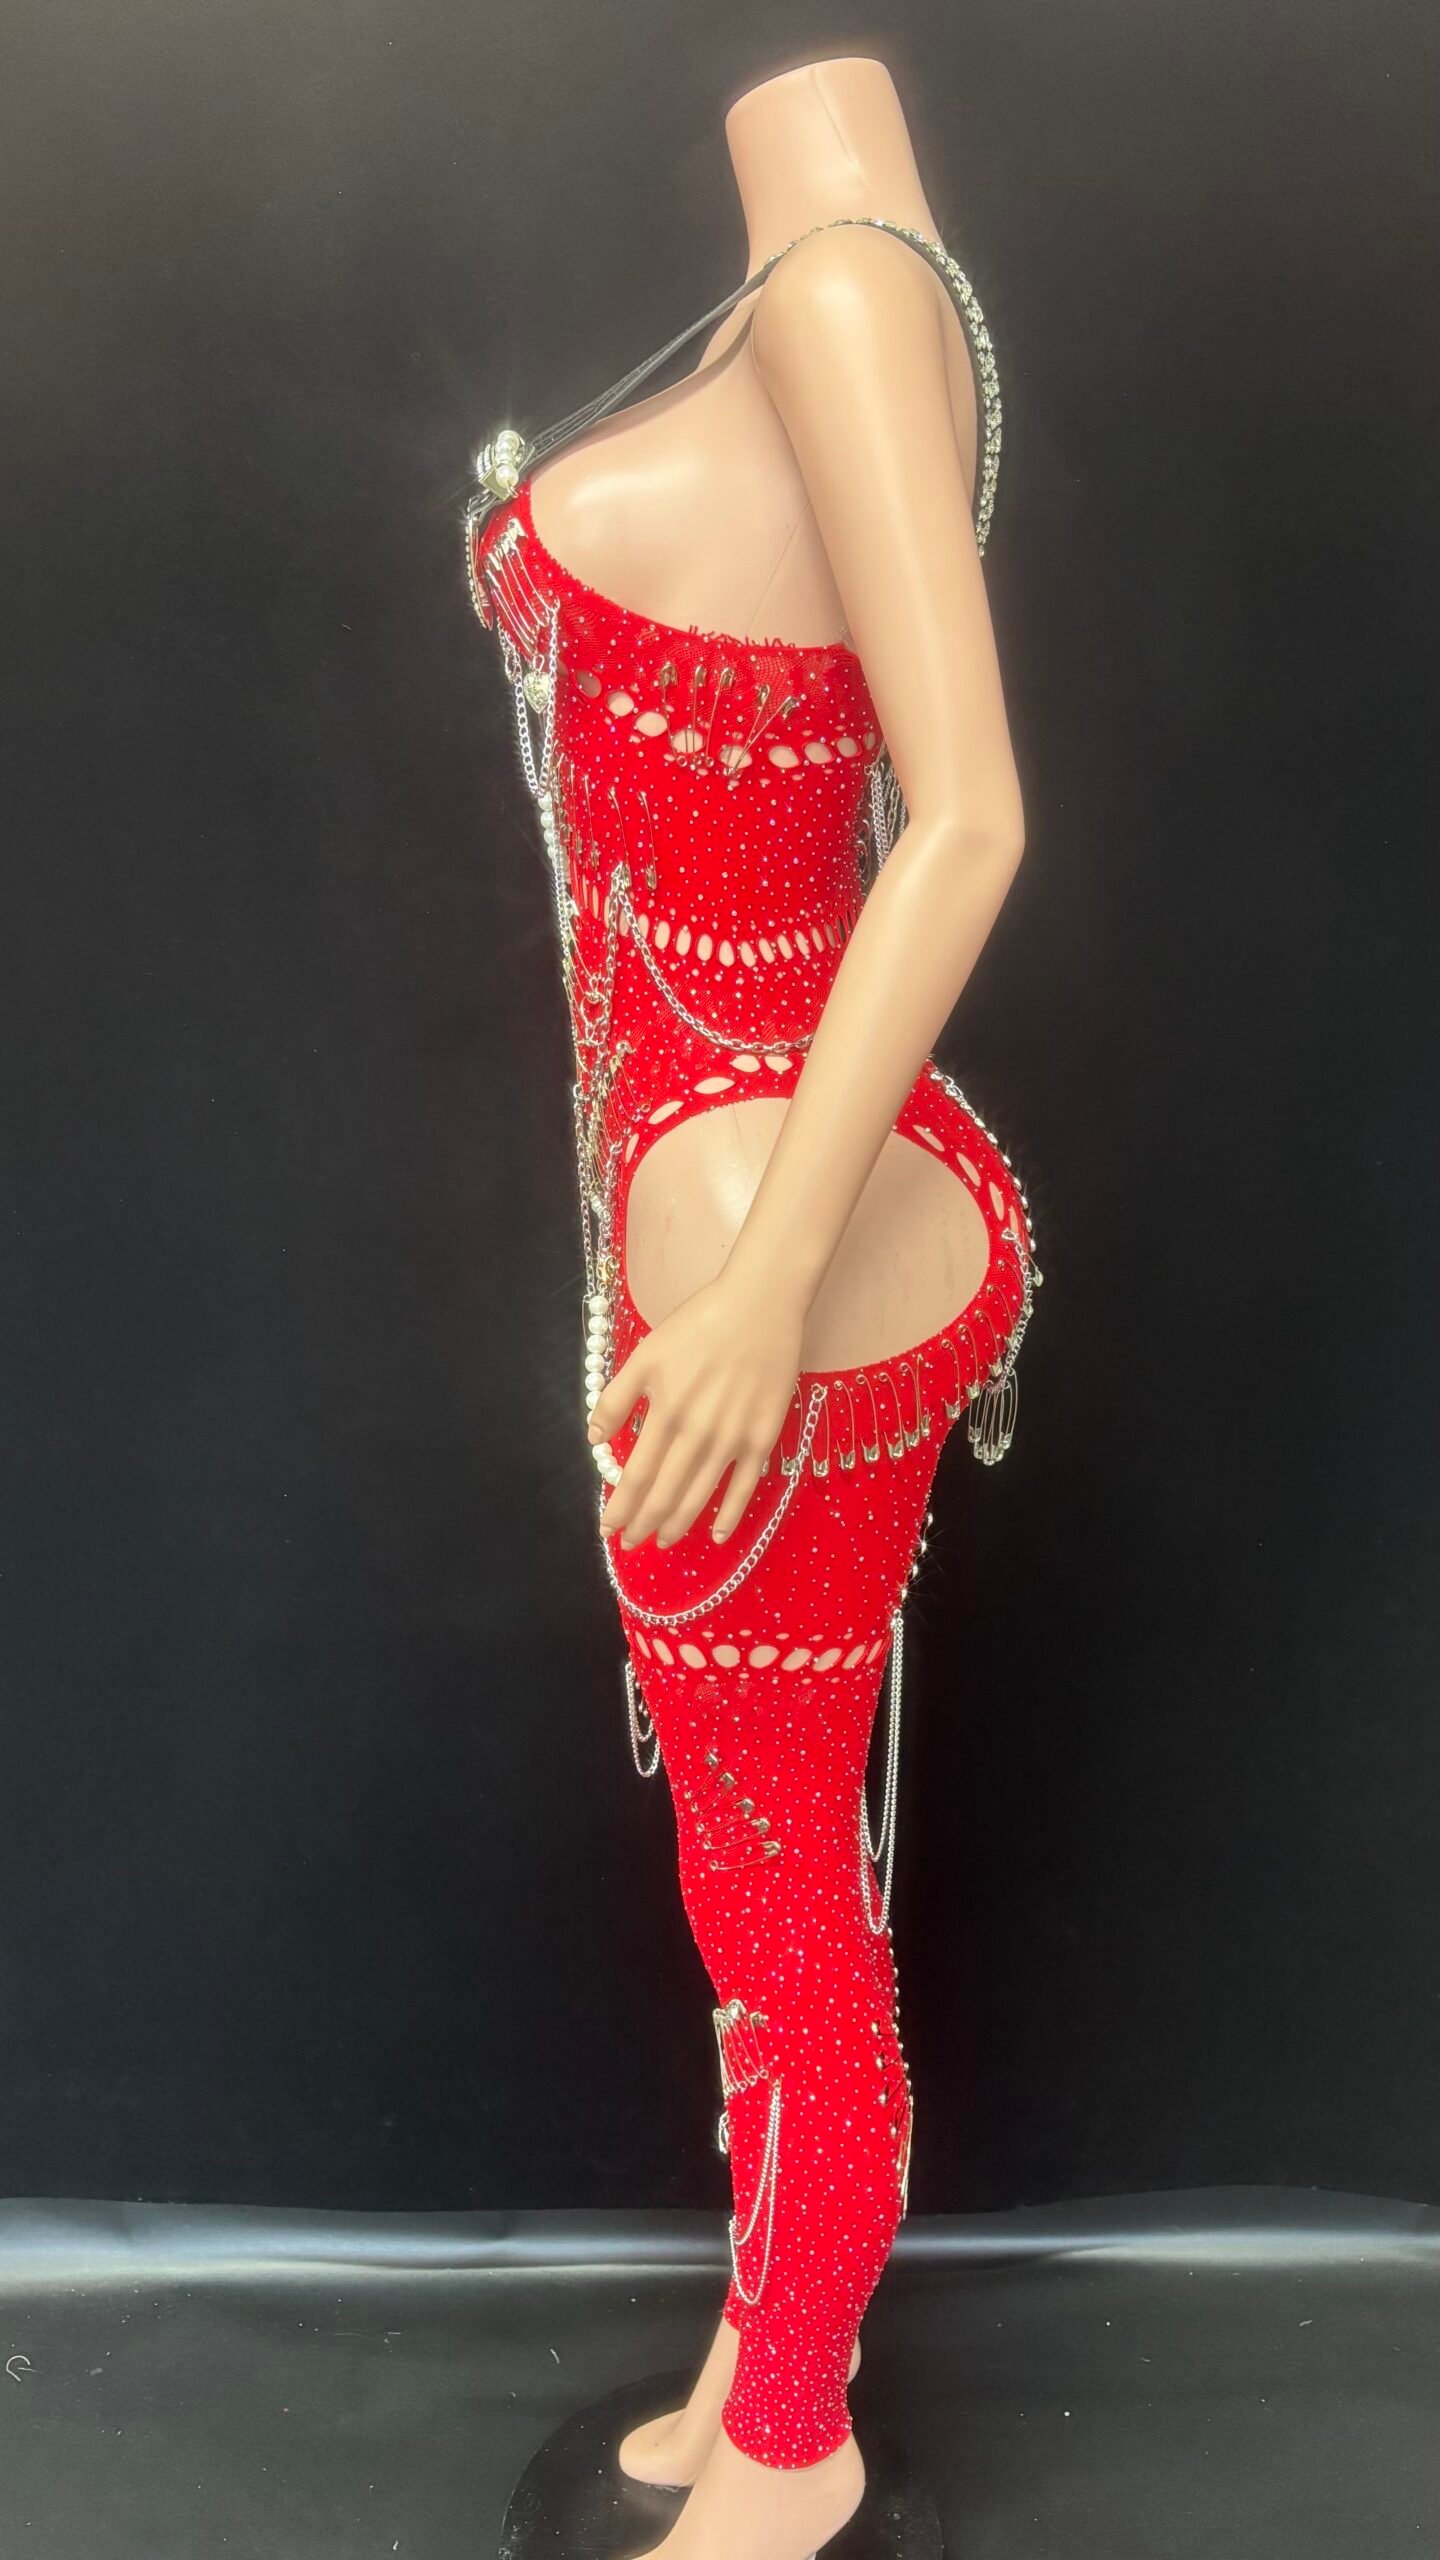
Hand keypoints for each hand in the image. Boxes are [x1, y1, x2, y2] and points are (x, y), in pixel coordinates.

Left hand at [588, 1268, 805, 1549]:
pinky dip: (730, 1516)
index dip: (621, 1507)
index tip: (608, 1528)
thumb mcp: (646, 1353)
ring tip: (662, 1541)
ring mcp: (733, 1439)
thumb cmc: (699, 1325)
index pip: (637, 1476)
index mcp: (665, 1412)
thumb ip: (616, 1398)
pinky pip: (745, 1487)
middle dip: (643, 1524)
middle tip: (630, 1544)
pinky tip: (716, 1535)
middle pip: (665, 1494)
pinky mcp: (763, 1437)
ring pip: (700, 1496)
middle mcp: (697, 1433)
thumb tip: (596, 1438)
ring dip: (677, 1525)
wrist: (760, 1305)